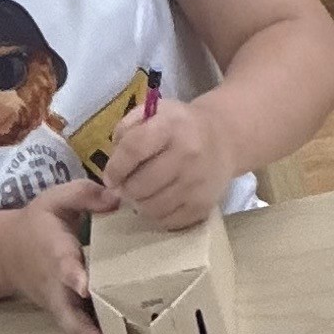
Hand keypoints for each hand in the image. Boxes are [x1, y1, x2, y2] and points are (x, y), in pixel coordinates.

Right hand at [0, 178, 118, 333]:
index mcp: (54, 249)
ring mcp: (57, 301)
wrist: (7, 252)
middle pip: (66, 307)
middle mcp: (54, 281)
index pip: (62, 262)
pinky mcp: (62, 312)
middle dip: (83, 326)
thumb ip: (85, 194)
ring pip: (70, 325)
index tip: (84, 285)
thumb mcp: (56, 198)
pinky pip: (73, 331)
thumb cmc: (39, 222)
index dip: (72, 273)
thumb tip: (117, 199)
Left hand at [102, 92, 239, 232]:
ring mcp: (197, 183)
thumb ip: (126, 131)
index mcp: (171, 126)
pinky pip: (167, 221)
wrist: (224, 138)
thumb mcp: (152, 113)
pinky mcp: (204, 205)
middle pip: (139, 185)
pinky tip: (160, 200)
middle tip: (126, 186)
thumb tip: (113, 170)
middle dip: (125, 189)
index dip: (115, 168)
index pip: (133, 149)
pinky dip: (157, 214)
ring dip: (140, 203)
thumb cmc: (180, 126)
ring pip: (151, 207)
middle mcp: (188, 154)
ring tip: (143, 193)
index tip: (110, 177)